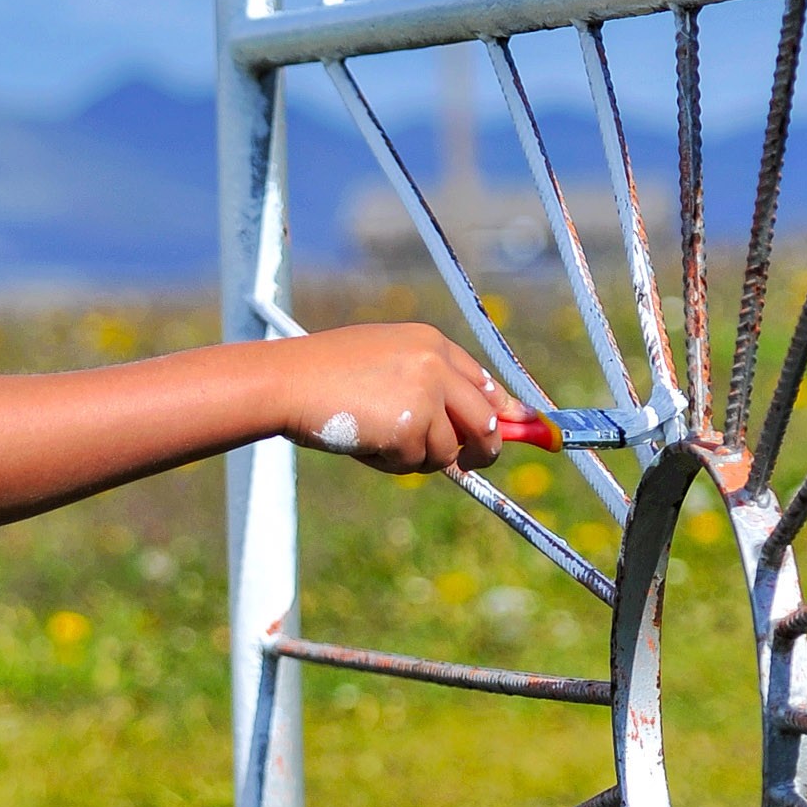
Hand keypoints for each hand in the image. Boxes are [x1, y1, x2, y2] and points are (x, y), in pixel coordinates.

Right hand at [278, 324, 506, 474]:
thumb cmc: (322, 376)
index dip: (504, 411)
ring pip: (448, 450)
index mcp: (430, 343)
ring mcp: (426, 394)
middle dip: (483, 449)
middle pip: (486, 421)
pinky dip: (391, 463)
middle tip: (472, 464)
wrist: (286, 382)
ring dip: (416, 457)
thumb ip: (427, 387)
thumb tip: (473, 426)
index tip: (520, 430)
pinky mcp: (411, 425)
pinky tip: (362, 442)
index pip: (484, 382)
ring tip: (374, 438)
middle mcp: (436, 364)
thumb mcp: (382, 366)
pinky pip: (416, 463)